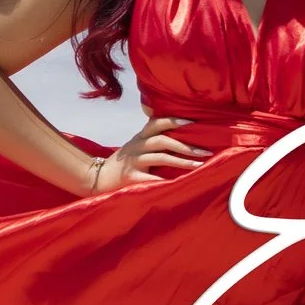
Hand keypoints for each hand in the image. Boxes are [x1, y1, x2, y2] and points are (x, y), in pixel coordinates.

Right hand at [88, 116, 210, 193]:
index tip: (192, 122)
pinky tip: (179, 183)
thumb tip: (181, 132)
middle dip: (186, 146)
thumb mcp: (137, 144)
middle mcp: (137, 146)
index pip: (157, 123)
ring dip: (182, 162)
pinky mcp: (130, 177)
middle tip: (206, 151)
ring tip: (199, 165)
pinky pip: (150, 178)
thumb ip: (153, 137)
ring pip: (160, 157)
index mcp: (140, 137)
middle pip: (163, 140)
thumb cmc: (125, 161)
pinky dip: (165, 180)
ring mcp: (133, 161)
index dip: (174, 121)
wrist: (98, 177)